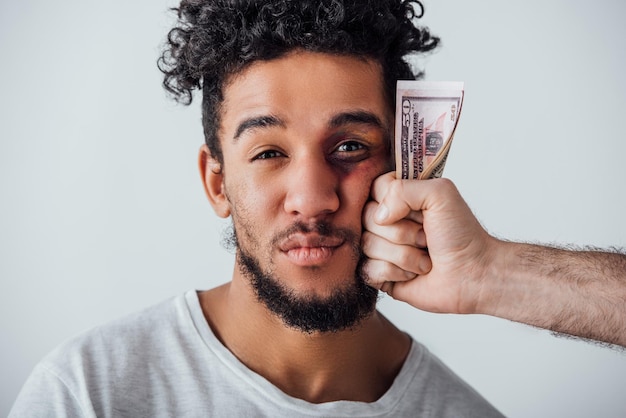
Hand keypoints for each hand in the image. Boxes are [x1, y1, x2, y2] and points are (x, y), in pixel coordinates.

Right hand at [362, 172, 496, 313]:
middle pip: (367, 218)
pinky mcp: (379, 273)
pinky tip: (412, 274)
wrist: (472, 273)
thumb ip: (403, 188)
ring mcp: (380, 248)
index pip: (373, 188)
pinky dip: (395, 272)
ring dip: (403, 254)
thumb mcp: (440, 193)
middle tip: (425, 236)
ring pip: (367, 244)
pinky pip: (367, 269)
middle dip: (401, 232)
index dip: (392, 201)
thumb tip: (379, 216)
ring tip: (423, 257)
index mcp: (399, 198)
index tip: (416, 210)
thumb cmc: (461, 234)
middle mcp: (386, 221)